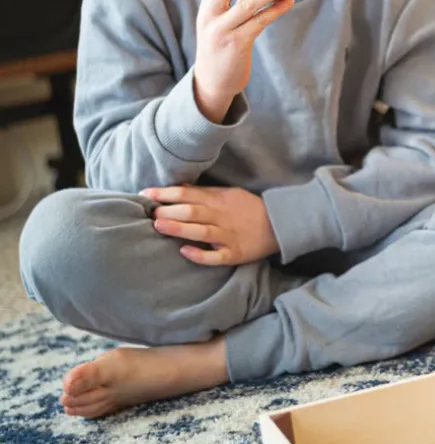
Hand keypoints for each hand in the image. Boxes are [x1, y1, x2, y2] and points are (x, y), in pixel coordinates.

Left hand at [141, 185, 279, 265]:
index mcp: (219, 200)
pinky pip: (216, 256)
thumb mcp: (229, 193)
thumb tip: (177, 188)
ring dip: (179, 229)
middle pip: (191, 211)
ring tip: (159, 226)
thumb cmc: (249, 208)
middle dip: (169, 211)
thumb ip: (204, 193)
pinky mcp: (235, 253)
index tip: (146, 195)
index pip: (188, 194)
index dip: (165, 194)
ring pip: (201, 232)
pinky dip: (201, 254)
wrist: (279, 224)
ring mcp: (228, 236)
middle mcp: (222, 216)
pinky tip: (185, 252)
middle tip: (150, 213)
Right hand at [194, 0, 296, 122]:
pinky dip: (276, 10)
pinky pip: (260, 21)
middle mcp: (210, 16)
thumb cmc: (220, 48)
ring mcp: (222, 30)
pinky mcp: (237, 44)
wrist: (213, 81)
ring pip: (249, 3)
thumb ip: (226, 4)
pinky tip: (288, 4)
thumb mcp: (215, 23)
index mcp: (205, 7)